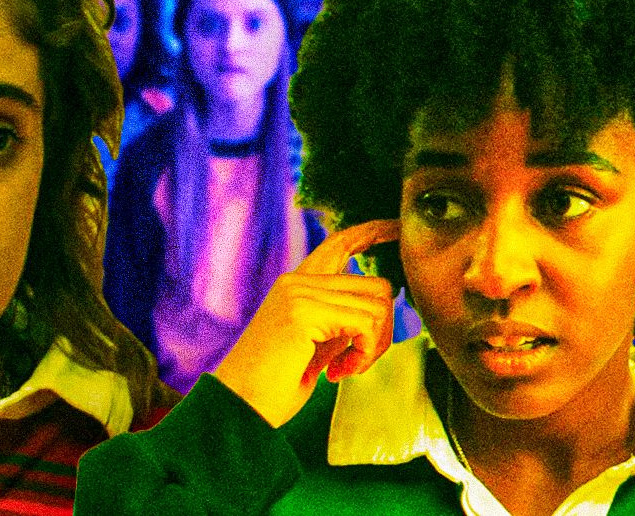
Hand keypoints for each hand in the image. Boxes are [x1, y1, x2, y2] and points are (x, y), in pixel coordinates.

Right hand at [213, 219, 399, 427]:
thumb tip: (382, 306)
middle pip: (377, 286)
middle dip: (383, 330)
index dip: (372, 231)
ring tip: (344, 369)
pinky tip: (337, 373)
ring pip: (378, 306)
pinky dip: (364, 354)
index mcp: (297, 284)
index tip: (396, 227)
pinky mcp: (303, 312)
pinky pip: (366, 324)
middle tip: (358, 361)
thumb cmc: (275, 386)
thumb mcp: (315, 345)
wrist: (238, 408)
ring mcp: (298, 293)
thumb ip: (341, 320)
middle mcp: (297, 280)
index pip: (341, 243)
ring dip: (372, 347)